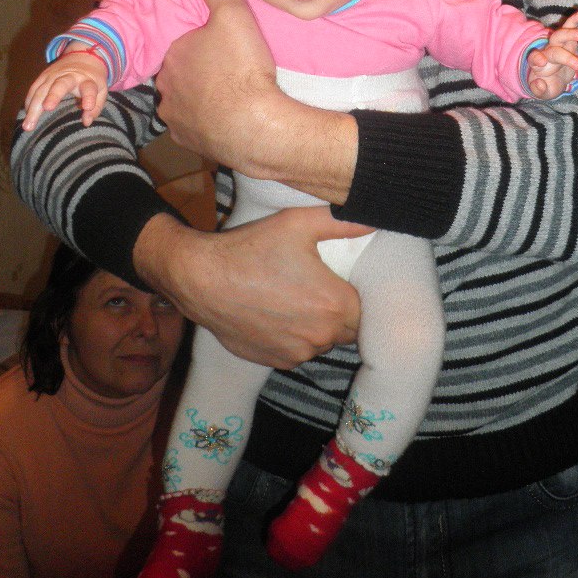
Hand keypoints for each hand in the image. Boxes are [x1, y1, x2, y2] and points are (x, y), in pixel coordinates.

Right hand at [23, 52, 107, 128]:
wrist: (83, 55)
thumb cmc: (92, 79)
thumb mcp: (101, 89)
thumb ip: (97, 106)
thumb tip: (86, 122)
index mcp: (87, 80)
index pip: (89, 88)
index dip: (89, 97)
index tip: (88, 107)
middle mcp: (69, 76)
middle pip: (61, 85)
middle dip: (54, 95)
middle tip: (47, 107)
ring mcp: (54, 74)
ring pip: (42, 89)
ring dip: (34, 107)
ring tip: (28, 126)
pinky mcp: (43, 75)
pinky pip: (34, 89)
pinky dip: (29, 102)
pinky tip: (26, 116)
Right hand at [134, 206, 373, 367]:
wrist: (202, 279)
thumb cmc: (252, 249)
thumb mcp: (299, 223)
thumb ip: (344, 222)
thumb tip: (376, 217)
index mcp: (336, 305)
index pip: (367, 309)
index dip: (359, 295)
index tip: (346, 280)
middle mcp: (321, 337)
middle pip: (348, 328)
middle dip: (341, 311)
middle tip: (323, 286)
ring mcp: (297, 353)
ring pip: (323, 341)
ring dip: (318, 325)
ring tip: (298, 298)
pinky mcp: (275, 361)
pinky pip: (298, 351)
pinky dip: (295, 336)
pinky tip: (279, 313)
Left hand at [155, 0, 357, 202]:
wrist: (257, 128)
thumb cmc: (242, 70)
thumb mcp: (233, 14)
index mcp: (172, 57)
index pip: (182, 45)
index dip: (203, 43)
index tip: (225, 46)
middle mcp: (166, 90)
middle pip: (182, 74)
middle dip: (200, 71)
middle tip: (232, 70)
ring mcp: (177, 121)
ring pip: (187, 103)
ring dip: (204, 99)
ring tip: (234, 97)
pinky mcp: (191, 143)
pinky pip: (198, 129)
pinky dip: (211, 124)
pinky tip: (231, 120)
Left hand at [525, 10, 577, 98]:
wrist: (552, 78)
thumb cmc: (547, 84)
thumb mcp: (543, 92)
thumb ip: (539, 90)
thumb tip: (538, 83)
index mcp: (537, 63)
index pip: (534, 58)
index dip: (537, 58)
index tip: (541, 62)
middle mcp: (546, 52)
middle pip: (554, 50)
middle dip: (565, 56)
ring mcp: (557, 45)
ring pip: (561, 36)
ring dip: (569, 34)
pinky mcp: (568, 41)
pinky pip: (569, 29)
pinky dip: (574, 21)